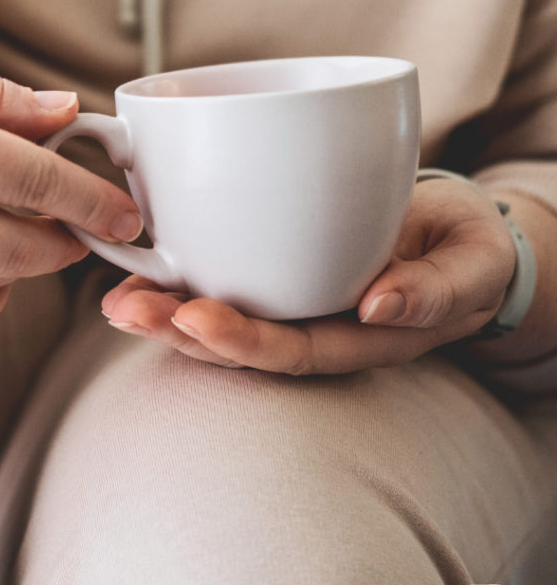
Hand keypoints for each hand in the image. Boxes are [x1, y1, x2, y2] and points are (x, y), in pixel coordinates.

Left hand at [100, 178, 515, 374]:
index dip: (241, 341)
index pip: (291, 350)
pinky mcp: (275, 262)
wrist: (455, 234)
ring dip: (163, 306)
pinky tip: (137, 259)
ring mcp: (290, 297)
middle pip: (237, 339)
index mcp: (357, 338)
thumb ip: (435, 290)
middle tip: (125, 309)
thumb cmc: (463, 251)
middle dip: (176, 329)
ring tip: (113, 298)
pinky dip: (178, 269)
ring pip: (219, 311)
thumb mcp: (471, 267)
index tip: (195, 318)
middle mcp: (313, 324)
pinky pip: (223, 273)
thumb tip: (378, 307)